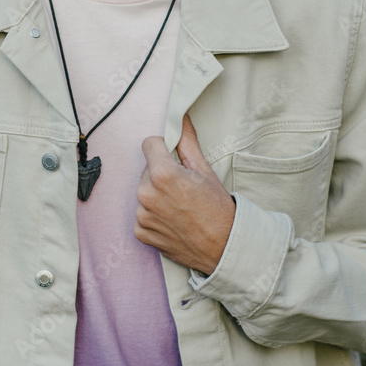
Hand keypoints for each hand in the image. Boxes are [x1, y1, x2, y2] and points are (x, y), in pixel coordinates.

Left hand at [134, 114, 235, 274]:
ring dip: (157, 195)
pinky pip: (142, 214)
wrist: (224, 248)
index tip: (174, 157)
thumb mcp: (205, 170)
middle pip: (147, 169)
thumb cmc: (218, 209)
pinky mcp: (141, 233)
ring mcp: (142, 216)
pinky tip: (173, 220)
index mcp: (162, 174)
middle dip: (161, 173)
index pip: (149, 144)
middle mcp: (147, 194)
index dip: (163, 148)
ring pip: (144, 192)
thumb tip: (180, 118)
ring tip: (179, 206)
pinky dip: (154, 216)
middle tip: (183, 188)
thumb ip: (187, 141)